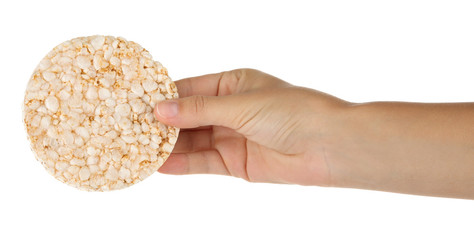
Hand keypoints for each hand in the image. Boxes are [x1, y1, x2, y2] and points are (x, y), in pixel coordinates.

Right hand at [154, 69, 347, 185]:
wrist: (328, 146)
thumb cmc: (292, 112)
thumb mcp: (240, 104)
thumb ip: (199, 110)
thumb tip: (160, 110)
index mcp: (234, 84)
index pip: (190, 88)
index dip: (163, 97)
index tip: (135, 103)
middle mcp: (231, 110)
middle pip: (188, 117)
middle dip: (162, 124)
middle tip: (130, 129)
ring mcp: (232, 137)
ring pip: (193, 141)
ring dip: (168, 146)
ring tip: (138, 149)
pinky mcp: (236, 163)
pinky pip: (203, 162)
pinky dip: (183, 164)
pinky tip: (160, 165)